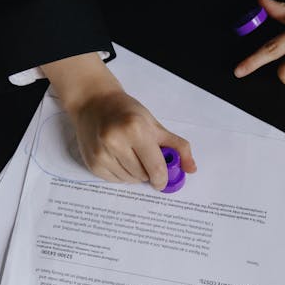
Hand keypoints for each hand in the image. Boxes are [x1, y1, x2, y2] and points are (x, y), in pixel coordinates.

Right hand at [42, 53, 195, 188]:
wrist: (93, 104)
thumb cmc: (127, 112)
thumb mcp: (155, 125)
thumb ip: (177, 146)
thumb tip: (191, 168)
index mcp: (135, 129)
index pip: (156, 168)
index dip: (163, 179)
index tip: (163, 180)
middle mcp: (115, 142)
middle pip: (142, 176)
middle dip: (148, 173)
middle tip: (144, 157)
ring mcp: (102, 154)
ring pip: (129, 180)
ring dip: (135, 174)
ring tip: (130, 155)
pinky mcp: (93, 163)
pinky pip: (115, 181)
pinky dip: (121, 175)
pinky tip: (118, 158)